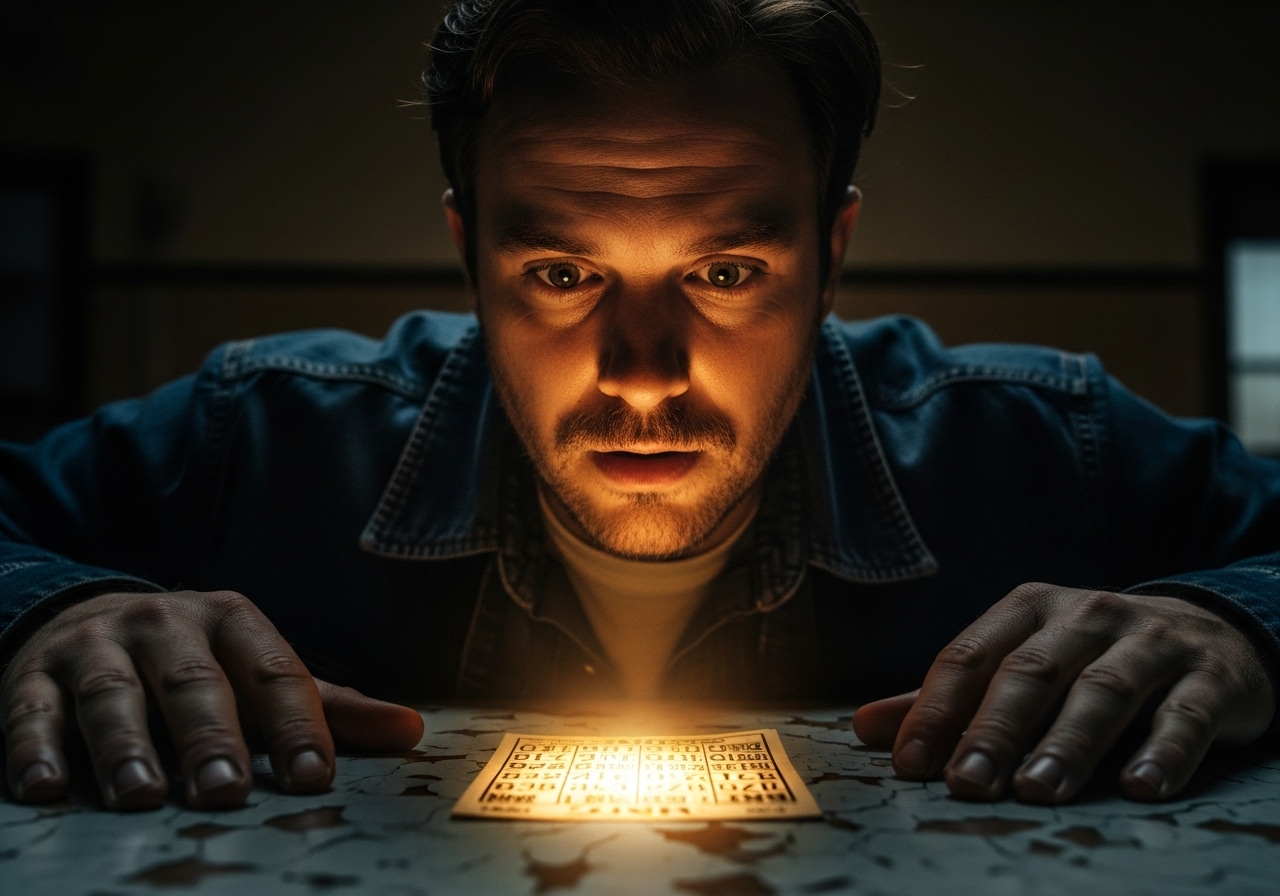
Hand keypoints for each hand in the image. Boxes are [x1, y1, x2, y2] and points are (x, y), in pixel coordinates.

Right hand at [1, 590, 424, 809]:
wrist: (91, 620)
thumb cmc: (196, 663)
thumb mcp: (259, 672)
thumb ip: (328, 707)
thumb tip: (412, 730)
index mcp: (234, 621)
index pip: (275, 672)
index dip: (297, 725)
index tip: (315, 776)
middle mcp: (167, 624)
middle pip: (195, 682)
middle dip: (212, 738)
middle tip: (226, 790)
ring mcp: (99, 645)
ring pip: (115, 694)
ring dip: (127, 746)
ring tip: (142, 795)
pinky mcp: (35, 673)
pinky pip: (32, 709)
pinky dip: (36, 747)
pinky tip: (46, 787)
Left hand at [852, 583, 1275, 802]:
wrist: (1214, 632)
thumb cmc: (1093, 657)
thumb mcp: (1023, 661)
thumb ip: (951, 697)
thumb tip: (865, 727)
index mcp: (1029, 609)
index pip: (970, 656)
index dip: (936, 709)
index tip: (910, 762)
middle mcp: (1087, 615)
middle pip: (1030, 673)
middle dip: (993, 730)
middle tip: (966, 783)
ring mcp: (1151, 641)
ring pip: (1102, 690)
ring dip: (1067, 744)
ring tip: (1036, 790)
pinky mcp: (1211, 675)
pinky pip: (1186, 713)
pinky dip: (1163, 749)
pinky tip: (1140, 785)